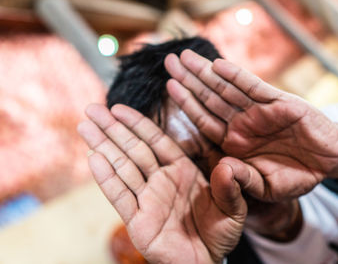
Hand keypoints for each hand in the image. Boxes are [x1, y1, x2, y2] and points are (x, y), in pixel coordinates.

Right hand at [77, 104, 246, 263]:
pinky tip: (94, 158)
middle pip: (133, 150)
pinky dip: (107, 179)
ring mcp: (148, 199)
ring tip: (85, 127)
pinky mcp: (138, 222)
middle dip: (113, 129)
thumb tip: (227, 167)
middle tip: (92, 109)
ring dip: (103, 147)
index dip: (138, 124)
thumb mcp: (232, 208)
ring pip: (122, 168)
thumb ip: (229, 187)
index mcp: (182, 170)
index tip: (119, 108)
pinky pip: (120, 196)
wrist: (206, 262)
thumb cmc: (219, 232)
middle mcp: (161, 180)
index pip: (156, 141)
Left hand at [164, 50, 337, 201]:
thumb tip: (222, 167)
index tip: (169, 87)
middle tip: (169, 61)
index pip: (204, 120)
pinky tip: (218, 65)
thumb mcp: (266, 186)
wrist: (329, 161)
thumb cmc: (294, 176)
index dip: (187, 104)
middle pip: (209, 98)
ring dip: (206, 72)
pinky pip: (254, 87)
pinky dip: (237, 76)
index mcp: (234, 142)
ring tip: (185, 57)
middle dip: (189, 80)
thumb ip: (244, 180)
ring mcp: (259, 111)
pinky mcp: (279, 102)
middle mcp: (242, 123)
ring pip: (227, 89)